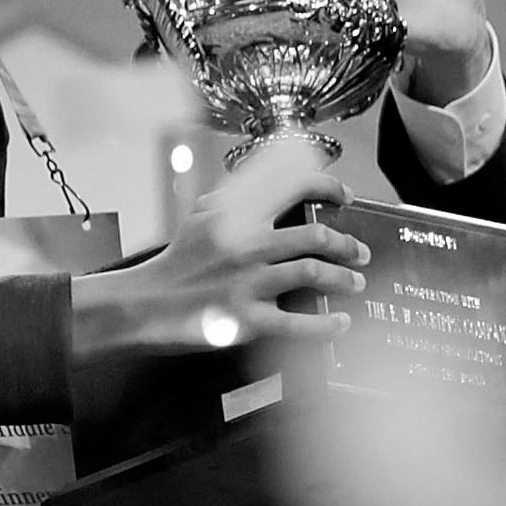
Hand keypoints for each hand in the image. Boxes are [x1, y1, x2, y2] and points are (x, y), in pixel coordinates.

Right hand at [69, 139, 370, 357]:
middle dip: (348, 244)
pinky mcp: (247, 320)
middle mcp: (247, 246)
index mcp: (238, 216)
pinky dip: (326, 325)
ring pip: (313, 273)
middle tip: (360, 251)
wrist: (144, 304)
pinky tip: (340, 323)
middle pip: (315, 236)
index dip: (328, 187)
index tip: (345, 196)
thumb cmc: (175, 262)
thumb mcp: (202, 216)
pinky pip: (298, 324)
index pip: (295, 187)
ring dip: (344, 278)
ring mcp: (249, 283)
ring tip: (356, 282)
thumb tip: (271, 181)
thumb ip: (237, 198)